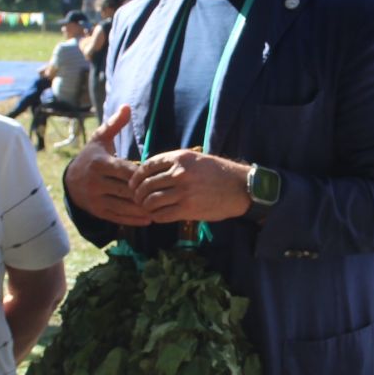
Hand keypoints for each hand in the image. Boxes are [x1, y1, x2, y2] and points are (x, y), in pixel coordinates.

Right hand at [64, 106, 150, 226]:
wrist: (70, 181)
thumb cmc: (92, 157)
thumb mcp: (100, 139)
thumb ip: (114, 124)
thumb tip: (126, 106)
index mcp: (99, 163)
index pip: (125, 170)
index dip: (141, 174)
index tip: (156, 175)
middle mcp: (96, 182)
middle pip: (126, 189)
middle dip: (144, 192)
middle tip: (164, 193)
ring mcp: (96, 198)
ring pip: (123, 205)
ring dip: (142, 208)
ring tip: (160, 207)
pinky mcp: (97, 211)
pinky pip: (118, 217)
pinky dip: (133, 220)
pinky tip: (148, 219)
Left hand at [131, 148, 252, 223]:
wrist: (239, 188)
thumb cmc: (218, 173)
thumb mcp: (196, 159)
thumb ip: (175, 163)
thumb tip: (151, 172)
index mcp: (179, 158)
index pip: (147, 166)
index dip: (136, 177)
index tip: (134, 184)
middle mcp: (179, 173)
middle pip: (146, 185)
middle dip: (138, 194)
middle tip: (138, 200)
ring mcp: (183, 191)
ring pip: (151, 201)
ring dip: (145, 207)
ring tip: (147, 209)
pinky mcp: (188, 209)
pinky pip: (162, 214)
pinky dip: (156, 217)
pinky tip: (157, 216)